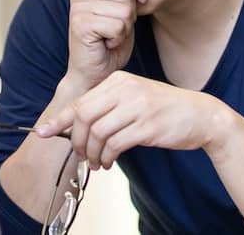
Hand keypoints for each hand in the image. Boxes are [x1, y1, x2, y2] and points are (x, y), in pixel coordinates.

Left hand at [36, 71, 234, 169]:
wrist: (201, 115)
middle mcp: (126, 89)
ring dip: (93, 153)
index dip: (59, 119)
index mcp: (118, 80)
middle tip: (82, 155)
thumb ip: (107, 106)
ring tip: (98, 163)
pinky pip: (115, 144)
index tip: (43, 132)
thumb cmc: (163, 110)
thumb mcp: (133, 98)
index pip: (81, 101)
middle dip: (77, 141)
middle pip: (84, 116)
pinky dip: (108, 157)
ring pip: (98, 132)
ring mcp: (137, 106)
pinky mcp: (148, 126)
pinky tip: (110, 162)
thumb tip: (75, 126)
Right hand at [67, 0, 146, 89]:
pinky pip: (118, 25)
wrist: (94, 74)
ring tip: (109, 36)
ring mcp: (78, 8)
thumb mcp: (122, 11)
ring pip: (125, 10)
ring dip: (124, 29)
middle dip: (129, 15)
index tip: (138, 4)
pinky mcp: (81, 24)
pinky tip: (106, 43)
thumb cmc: (111, 44)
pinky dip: (118, 38)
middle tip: (114, 29)